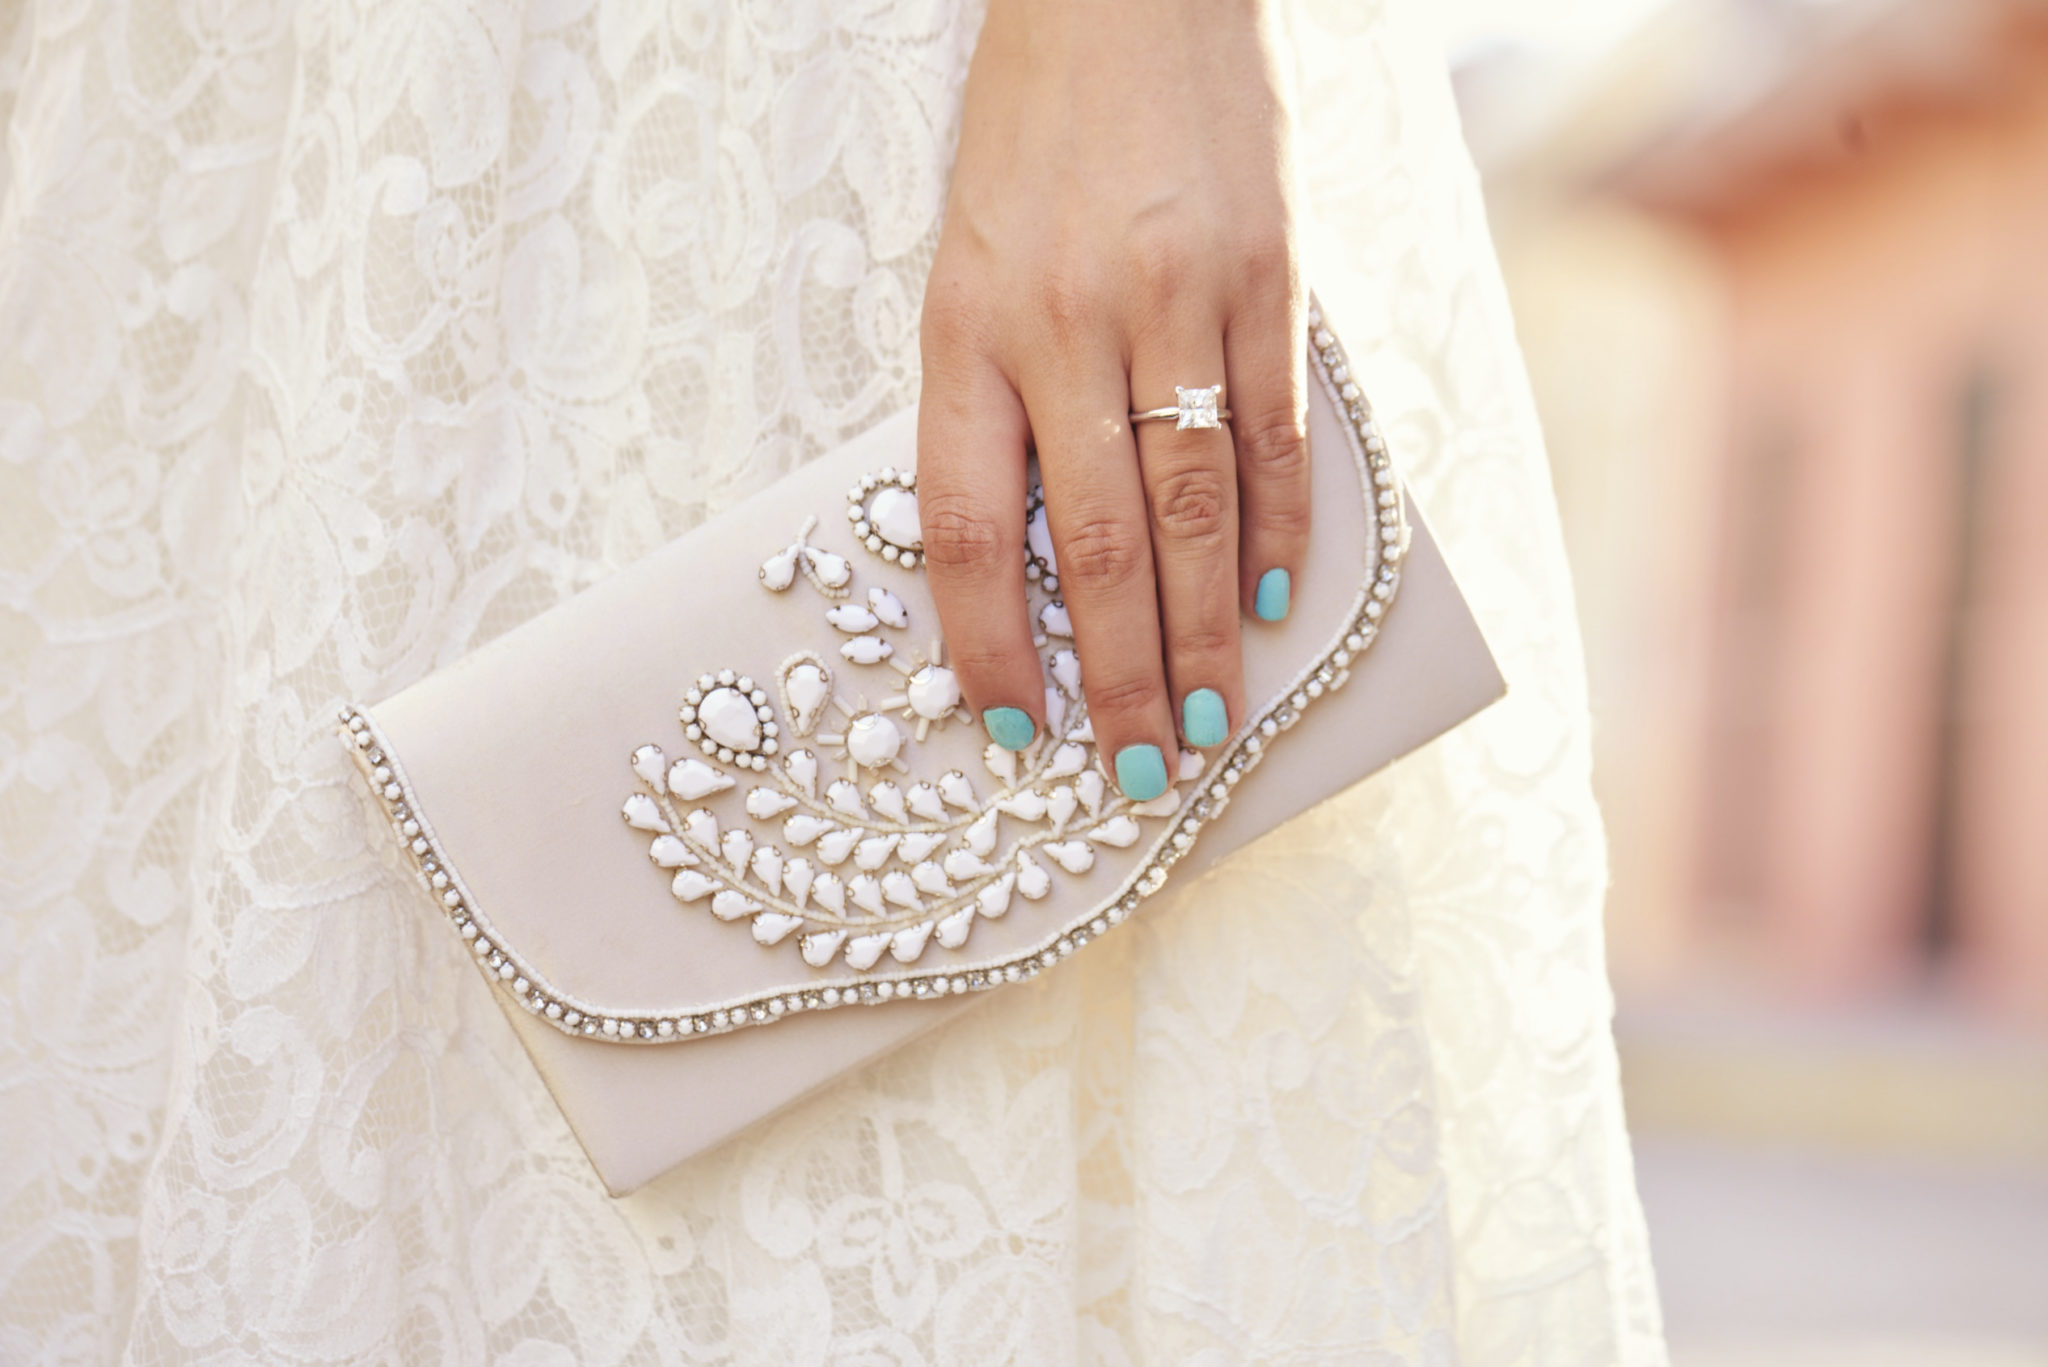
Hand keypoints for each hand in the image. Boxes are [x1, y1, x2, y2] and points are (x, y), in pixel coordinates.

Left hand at [917, 0, 1307, 801]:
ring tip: (1215, 723)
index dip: (989, 643)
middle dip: (1121, 679)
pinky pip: (1277, 434)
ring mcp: (1176, 304)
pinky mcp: (1268, 276)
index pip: (966, 528)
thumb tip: (1035, 551)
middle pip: (1094, 546)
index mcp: (967, 327)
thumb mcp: (969, 259)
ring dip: (1205, 635)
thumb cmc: (1036, 135)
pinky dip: (1282, 528)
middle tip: (1143, 773)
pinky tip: (1277, 599)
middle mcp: (1066, 326)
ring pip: (1193, 510)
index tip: (1015, 723)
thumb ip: (994, 396)